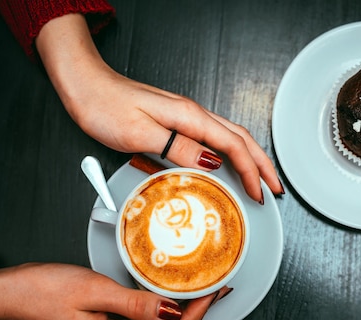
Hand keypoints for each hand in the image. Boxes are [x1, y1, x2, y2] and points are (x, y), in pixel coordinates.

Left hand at [35, 13, 283, 202]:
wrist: (85, 86)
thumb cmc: (105, 106)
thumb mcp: (140, 131)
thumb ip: (178, 147)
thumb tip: (212, 162)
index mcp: (189, 117)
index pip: (232, 146)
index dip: (250, 172)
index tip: (259, 193)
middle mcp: (193, 115)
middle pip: (241, 140)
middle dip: (262, 165)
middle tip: (275, 189)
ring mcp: (186, 117)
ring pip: (230, 139)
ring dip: (250, 159)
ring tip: (260, 180)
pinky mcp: (177, 122)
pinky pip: (214, 139)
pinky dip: (230, 154)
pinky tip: (228, 165)